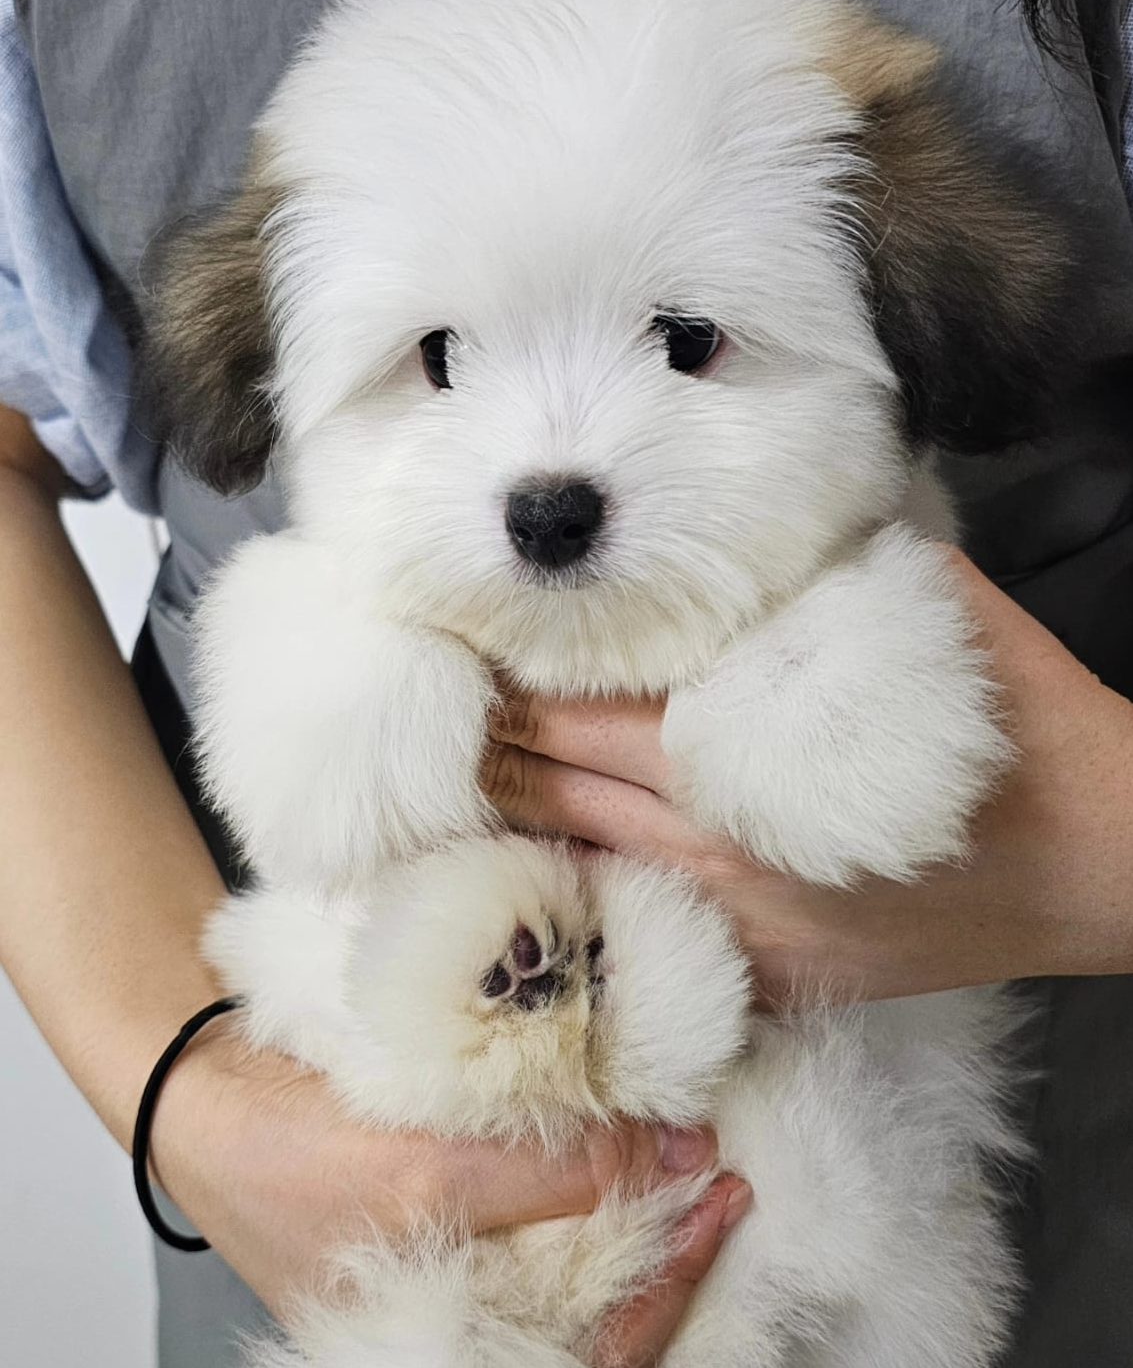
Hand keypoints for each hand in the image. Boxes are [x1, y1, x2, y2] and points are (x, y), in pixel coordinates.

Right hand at [150, 1020, 747, 1364]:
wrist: (203, 1099)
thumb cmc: (284, 1160)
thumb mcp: (425, 1172)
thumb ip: (547, 1174)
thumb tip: (669, 1152)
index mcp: (449, 1354)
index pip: (599, 1351)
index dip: (671, 1283)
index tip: (719, 1194)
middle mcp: (463, 1325)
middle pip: (598, 1316)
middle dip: (669, 1251)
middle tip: (727, 1179)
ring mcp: (458, 1275)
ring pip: (576, 1264)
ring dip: (639, 1210)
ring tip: (694, 1155)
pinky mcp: (451, 1220)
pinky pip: (539, 1220)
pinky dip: (589, 1182)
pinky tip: (625, 1138)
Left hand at [483, 551, 1132, 1003]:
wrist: (1110, 863)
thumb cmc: (1022, 727)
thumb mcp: (930, 611)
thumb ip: (830, 570)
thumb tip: (767, 523)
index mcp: (740, 759)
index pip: (575, 720)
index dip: (506, 688)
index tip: (458, 655)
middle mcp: (719, 857)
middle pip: (555, 797)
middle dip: (490, 753)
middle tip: (438, 710)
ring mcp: (743, 932)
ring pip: (583, 872)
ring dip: (525, 823)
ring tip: (467, 778)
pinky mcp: (776, 981)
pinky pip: (650, 935)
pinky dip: (592, 892)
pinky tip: (553, 861)